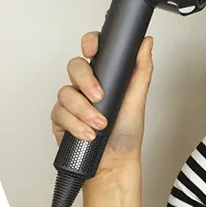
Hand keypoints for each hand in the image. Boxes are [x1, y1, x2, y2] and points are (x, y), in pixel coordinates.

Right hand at [51, 31, 153, 174]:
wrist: (114, 164)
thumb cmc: (127, 133)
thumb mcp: (138, 99)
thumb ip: (141, 69)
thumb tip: (146, 42)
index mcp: (105, 77)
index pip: (93, 50)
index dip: (89, 44)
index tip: (92, 51)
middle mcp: (86, 86)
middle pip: (74, 67)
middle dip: (86, 81)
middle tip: (99, 97)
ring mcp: (71, 102)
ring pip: (65, 92)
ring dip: (84, 110)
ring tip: (100, 124)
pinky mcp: (60, 119)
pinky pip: (59, 113)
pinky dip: (75, 125)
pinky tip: (87, 133)